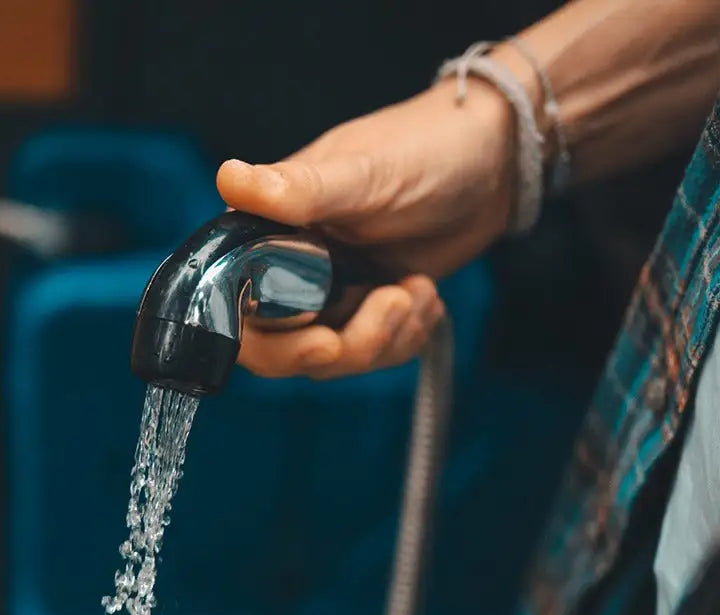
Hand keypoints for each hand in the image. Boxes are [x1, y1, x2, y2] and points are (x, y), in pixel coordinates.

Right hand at [217, 78, 514, 379]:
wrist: (492, 162)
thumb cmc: (423, 148)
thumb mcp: (362, 173)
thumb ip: (297, 190)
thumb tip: (227, 177)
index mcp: (264, 233)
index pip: (236, 312)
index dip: (275, 343)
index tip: (324, 342)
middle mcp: (284, 270)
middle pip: (282, 352)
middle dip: (343, 348)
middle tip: (391, 308)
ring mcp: (325, 295)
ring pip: (332, 360)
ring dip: (383, 338)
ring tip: (418, 290)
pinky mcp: (364, 310)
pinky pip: (371, 355)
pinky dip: (403, 338)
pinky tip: (425, 296)